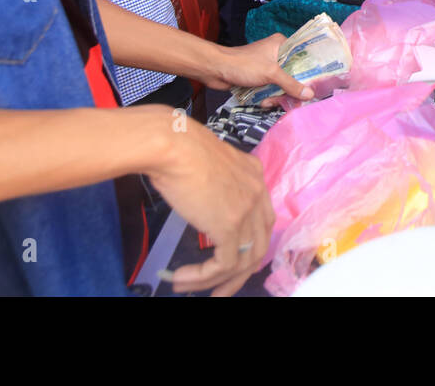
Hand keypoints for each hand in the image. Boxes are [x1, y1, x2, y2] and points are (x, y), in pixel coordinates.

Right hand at [144, 113, 274, 296]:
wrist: (171, 144)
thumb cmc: (176, 148)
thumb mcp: (206, 165)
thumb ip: (214, 186)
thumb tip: (201, 205)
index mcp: (253, 173)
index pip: (262, 218)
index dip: (250, 244)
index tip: (232, 262)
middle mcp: (257, 191)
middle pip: (260, 243)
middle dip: (240, 273)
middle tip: (220, 290)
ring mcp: (247, 209)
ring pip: (243, 260)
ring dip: (216, 280)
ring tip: (188, 288)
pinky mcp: (230, 225)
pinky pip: (224, 264)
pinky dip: (203, 277)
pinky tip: (182, 279)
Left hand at [202, 34, 314, 100]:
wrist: (215, 70)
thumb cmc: (243, 65)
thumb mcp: (271, 73)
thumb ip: (291, 84)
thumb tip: (310, 95)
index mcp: (281, 44)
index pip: (303, 56)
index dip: (310, 71)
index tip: (314, 85)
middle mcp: (276, 54)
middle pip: (294, 75)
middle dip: (290, 90)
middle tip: (290, 100)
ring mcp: (267, 67)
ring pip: (282, 85)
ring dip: (277, 96)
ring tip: (269, 101)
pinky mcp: (259, 78)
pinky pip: (272, 89)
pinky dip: (269, 97)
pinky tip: (263, 102)